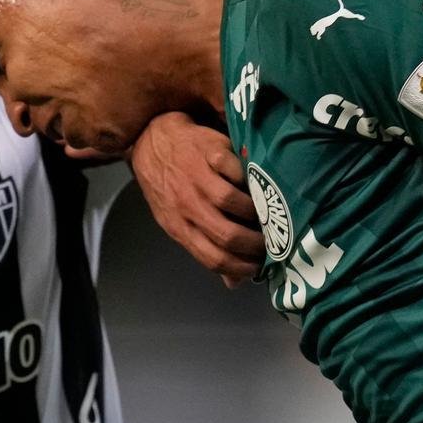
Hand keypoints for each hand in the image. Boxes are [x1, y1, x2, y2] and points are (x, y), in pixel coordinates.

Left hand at [129, 112, 263, 286]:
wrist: (150, 140)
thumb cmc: (169, 184)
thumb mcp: (177, 220)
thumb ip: (205, 248)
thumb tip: (234, 283)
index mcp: (179, 226)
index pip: (213, 258)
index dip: (241, 267)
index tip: (259, 267)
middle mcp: (186, 205)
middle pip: (226, 234)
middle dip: (255, 243)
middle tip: (271, 242)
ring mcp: (196, 178)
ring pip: (230, 201)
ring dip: (255, 210)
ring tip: (266, 213)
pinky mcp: (207, 152)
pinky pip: (233, 169)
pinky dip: (248, 178)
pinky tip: (256, 184)